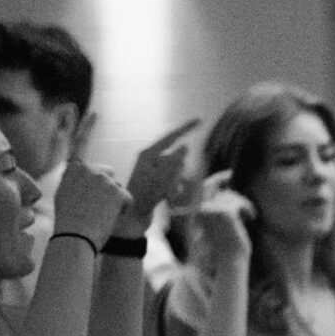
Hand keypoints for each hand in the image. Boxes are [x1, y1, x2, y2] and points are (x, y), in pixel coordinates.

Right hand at [54, 160, 132, 246]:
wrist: (74, 235)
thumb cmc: (68, 220)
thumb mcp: (64, 193)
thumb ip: (74, 179)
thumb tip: (81, 167)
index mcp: (73, 168)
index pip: (90, 167)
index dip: (93, 182)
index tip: (88, 197)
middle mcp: (88, 169)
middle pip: (108, 173)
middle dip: (107, 188)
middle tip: (99, 207)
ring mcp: (103, 179)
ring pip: (118, 188)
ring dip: (114, 200)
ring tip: (100, 216)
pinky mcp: (116, 191)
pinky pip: (128, 198)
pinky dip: (123, 210)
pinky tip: (110, 218)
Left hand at [117, 120, 200, 234]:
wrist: (134, 214)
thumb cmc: (147, 195)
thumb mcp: (163, 177)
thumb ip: (176, 160)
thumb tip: (185, 147)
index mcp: (149, 154)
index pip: (171, 137)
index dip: (186, 128)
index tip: (200, 120)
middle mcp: (151, 159)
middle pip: (176, 157)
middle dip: (180, 170)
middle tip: (173, 185)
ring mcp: (153, 170)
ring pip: (176, 169)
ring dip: (178, 181)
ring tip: (169, 195)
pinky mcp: (156, 180)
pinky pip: (173, 179)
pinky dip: (174, 187)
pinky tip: (168, 198)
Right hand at [193, 175, 255, 266]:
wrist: (231, 261)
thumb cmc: (227, 245)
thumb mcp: (218, 223)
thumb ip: (216, 206)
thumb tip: (225, 187)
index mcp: (194, 213)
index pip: (202, 189)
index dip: (215, 179)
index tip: (228, 174)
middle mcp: (198, 210)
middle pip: (212, 186)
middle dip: (224, 178)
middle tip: (232, 175)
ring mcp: (210, 210)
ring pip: (229, 195)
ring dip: (242, 203)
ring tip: (248, 216)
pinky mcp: (224, 213)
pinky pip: (238, 202)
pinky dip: (248, 208)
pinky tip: (251, 217)